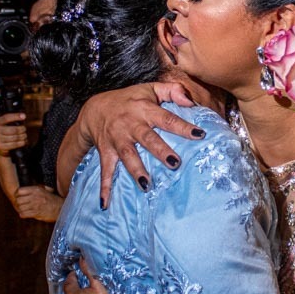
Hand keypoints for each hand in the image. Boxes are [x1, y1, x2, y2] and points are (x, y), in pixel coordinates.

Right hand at [0, 113, 27, 156]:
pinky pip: (15, 144)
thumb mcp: (3, 125)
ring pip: (16, 137)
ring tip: (24, 136)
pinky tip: (23, 141)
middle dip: (22, 129)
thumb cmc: (3, 133)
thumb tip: (23, 116)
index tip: (24, 116)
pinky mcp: (1, 146)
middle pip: (14, 129)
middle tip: (24, 129)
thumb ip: (11, 120)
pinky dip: (21, 143)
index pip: (6, 118)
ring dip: (23, 136)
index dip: (16, 116)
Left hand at [14, 185, 63, 221]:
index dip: (17, 194)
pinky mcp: (36, 213)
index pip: (20, 190)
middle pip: (18, 200)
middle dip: (18, 203)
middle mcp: (34, 196)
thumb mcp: (44, 190)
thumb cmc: (52, 199)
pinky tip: (25, 214)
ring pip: (20, 207)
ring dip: (20, 209)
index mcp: (36, 189)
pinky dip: (23, 215)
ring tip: (23, 209)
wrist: (60, 208)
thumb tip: (26, 190)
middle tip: (21, 204)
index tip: (19, 197)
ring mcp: (35, 205)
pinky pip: (23, 214)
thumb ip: (35, 189)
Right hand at [75, 82, 202, 205]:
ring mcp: (117, 139)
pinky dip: (105, 187)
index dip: (183, 126)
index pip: (167, 118)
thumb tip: (191, 102)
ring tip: (147, 185)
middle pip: (147, 138)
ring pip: (128, 156)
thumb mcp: (149, 89)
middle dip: (160, 151)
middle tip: (175, 163)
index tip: (199, 135)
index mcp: (144, 109)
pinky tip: (106, 204)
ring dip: (136, 171)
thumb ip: (172, 90)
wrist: (95, 109)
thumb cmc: (130, 100)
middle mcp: (131, 124)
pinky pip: (105, 170)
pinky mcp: (106, 151)